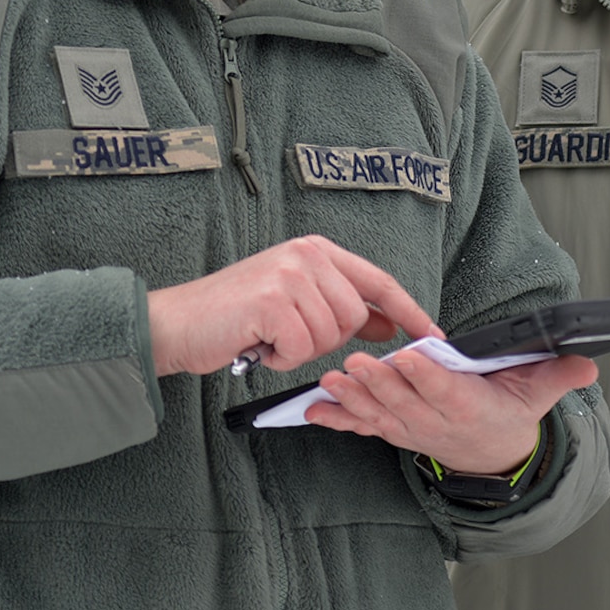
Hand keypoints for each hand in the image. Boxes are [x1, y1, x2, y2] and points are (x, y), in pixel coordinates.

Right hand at [146, 234, 441, 375]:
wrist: (175, 323)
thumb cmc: (234, 317)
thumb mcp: (296, 301)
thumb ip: (342, 307)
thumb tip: (391, 323)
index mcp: (316, 250)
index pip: (379, 281)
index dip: (410, 311)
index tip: (434, 337)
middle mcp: (307, 254)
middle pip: (355, 317)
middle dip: (326, 341)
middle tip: (286, 336)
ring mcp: (289, 274)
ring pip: (331, 336)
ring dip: (300, 351)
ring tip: (269, 338)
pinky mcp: (272, 300)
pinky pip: (302, 349)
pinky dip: (281, 359)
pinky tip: (258, 345)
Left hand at [305, 350, 599, 474]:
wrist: (491, 457)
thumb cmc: (511, 413)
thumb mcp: (538, 394)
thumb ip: (558, 376)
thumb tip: (589, 364)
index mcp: (471, 407)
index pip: (447, 391)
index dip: (427, 376)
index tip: (410, 356)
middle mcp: (437, 422)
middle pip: (406, 401)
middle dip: (380, 383)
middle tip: (357, 362)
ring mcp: (412, 430)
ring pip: (380, 414)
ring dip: (353, 398)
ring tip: (331, 380)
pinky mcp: (394, 431)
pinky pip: (362, 427)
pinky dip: (338, 419)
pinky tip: (312, 410)